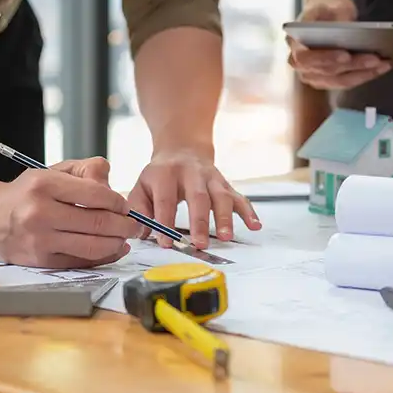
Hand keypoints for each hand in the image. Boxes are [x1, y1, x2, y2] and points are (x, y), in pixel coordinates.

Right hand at [0, 157, 141, 267]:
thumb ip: (86, 170)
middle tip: (134, 224)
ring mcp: (39, 240)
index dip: (118, 202)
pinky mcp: (40, 261)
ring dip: (117, 243)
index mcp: (44, 185)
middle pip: (98, 222)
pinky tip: (114, 249)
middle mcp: (40, 213)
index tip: (125, 206)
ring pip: (93, 246)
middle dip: (124, 225)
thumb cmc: (26, 193)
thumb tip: (111, 181)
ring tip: (125, 237)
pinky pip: (81, 262)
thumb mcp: (52, 171)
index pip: (96, 194)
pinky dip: (103, 257)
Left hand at [127, 144, 261, 248]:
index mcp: (165, 173)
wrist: (182, 149)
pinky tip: (255, 225)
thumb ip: (138, 210)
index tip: (166, 242)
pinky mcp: (225, 184)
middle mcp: (191, 173)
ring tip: (226, 237)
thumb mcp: (141, 186)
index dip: (165, 221)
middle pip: (198, 197)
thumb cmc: (160, 175)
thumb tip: (140, 233)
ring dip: (225, 217)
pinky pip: (240, 198)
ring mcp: (212, 178)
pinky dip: (249, 212)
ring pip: (221, 196)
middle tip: (199, 244)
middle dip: (200, 222)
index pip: (165, 199)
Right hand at [288, 0, 390, 89]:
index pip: (306, 58)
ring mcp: (314, 75)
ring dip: (363, 74)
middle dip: (354, 66)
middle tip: (375, 59)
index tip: (345, 55)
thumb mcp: (330, 4)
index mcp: (294, 44)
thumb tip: (348, 30)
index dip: (326, 59)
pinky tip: (381, 67)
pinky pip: (347, 81)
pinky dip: (365, 75)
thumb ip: (336, 16)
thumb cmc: (325, 8)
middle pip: (328, 71)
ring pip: (340, 81)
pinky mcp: (329, 80)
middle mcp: (301, 65)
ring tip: (383, 64)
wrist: (326, 13)